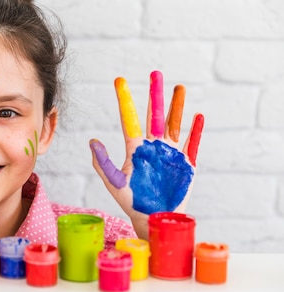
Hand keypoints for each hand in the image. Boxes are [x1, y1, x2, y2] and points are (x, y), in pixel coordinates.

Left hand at [89, 71, 203, 238]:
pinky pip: (192, 144)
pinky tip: (198, 116)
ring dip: (177, 107)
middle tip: (156, 73)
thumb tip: (92, 141)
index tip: (120, 81)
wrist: (152, 217)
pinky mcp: (186, 163)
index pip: (129, 119)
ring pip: (174, 124)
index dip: (125, 100)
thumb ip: (103, 162)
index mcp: (135, 148)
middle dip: (155, 95)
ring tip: (179, 88)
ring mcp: (170, 153)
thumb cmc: (131, 201)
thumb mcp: (114, 182)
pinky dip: (196, 131)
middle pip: (154, 115)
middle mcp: (153, 146)